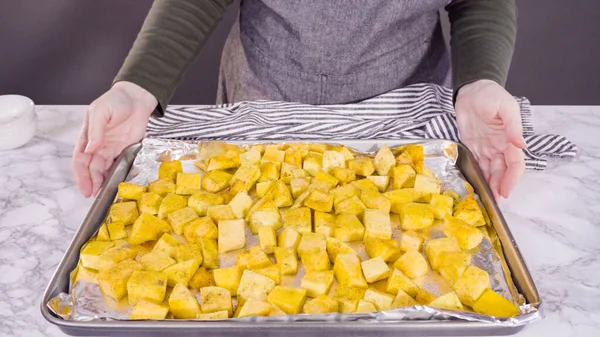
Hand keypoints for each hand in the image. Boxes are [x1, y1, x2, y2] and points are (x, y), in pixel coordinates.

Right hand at [72, 81, 156, 197]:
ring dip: (103, 182)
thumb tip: (91, 149)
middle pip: (92, 168)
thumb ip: (96, 131)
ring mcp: (112, 149)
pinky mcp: (126, 150)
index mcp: (87, 136)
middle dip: (92, 183)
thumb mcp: (101, 111)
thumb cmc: (115, 100)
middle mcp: (98, 146)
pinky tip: (119, 183)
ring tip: (106, 193)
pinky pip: (121, 166)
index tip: (85, 188)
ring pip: (105, 170)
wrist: (137, 98)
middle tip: (95, 196)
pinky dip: (119, 175)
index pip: (80, 159)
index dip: (81, 175)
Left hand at [455, 79, 526, 200]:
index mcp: (510, 139)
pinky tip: (474, 187)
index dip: (512, 178)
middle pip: (502, 172)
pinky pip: (475, 165)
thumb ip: (512, 126)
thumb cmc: (491, 95)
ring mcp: (485, 148)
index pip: (514, 164)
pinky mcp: (472, 147)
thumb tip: (521, 144)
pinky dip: (476, 176)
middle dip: (499, 187)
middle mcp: (499, 147)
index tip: (506, 191)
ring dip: (489, 186)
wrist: (471, 90)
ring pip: (489, 172)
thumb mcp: (505, 107)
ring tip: (485, 201)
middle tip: (494, 204)